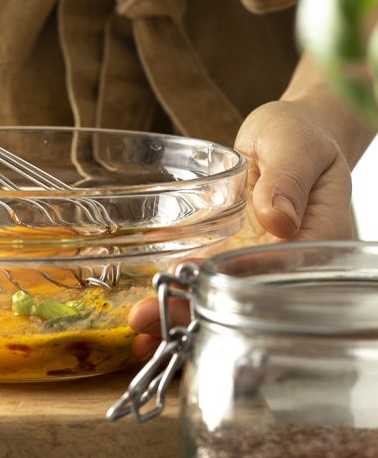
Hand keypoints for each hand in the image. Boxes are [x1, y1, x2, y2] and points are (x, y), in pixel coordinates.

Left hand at [128, 74, 365, 360]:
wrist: (287, 137)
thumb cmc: (301, 137)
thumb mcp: (298, 147)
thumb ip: (289, 179)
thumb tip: (278, 218)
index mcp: (318, 244)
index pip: (278, 276)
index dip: (236, 287)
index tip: (195, 285)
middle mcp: (287, 267)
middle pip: (243, 298)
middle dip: (195, 311)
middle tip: (146, 317)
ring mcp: (255, 266)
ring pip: (219, 298)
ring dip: (179, 311)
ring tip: (139, 321)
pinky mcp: (231, 261)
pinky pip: (205, 280)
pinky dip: (177, 292)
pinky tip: (145, 307)